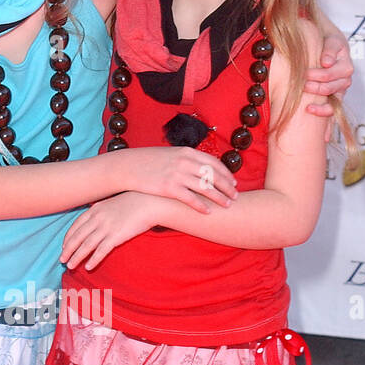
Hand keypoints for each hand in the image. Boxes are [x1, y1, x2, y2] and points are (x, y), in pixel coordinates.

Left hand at [61, 192, 162, 269]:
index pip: (76, 225)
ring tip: (70, 266)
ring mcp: (106, 227)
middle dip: (68, 250)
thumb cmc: (133, 202)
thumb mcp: (112, 202)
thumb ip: (101, 210)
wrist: (149, 202)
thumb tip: (93, 214)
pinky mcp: (116, 236)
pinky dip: (94, 259)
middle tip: (61, 260)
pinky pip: (101, 250)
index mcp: (95, 209)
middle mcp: (98, 218)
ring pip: (86, 245)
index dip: (68, 237)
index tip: (64, 246)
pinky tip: (88, 267)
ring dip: (76, 257)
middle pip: (78, 237)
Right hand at [121, 145, 235, 211]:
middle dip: (227, 187)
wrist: (128, 166)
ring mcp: (177, 175)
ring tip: (227, 205)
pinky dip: (201, 206)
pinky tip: (207, 212)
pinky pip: (190, 198)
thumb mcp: (171, 154)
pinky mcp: (169, 188)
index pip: (214, 163)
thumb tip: (201, 166)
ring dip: (219, 197)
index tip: (234, 182)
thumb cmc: (149, 161)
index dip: (226, 174)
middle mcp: (185, 162)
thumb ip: (187, 159)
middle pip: (214, 175)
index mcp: (187, 152)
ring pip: (206, 187)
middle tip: (235, 196)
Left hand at [306, 29, 353, 127]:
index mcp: (345, 67)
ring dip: (322, 109)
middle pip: (332, 90)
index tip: (305, 73)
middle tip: (302, 86)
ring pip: (334, 105)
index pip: (332, 75)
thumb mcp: (331, 40)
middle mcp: (345, 81)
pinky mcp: (333, 101)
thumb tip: (326, 62)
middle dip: (316, 89)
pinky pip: (332, 116)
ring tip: (308, 109)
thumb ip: (330, 49)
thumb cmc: (328, 41)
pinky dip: (328, 127)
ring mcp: (339, 93)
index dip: (319, 75)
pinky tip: (324, 139)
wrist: (327, 44)